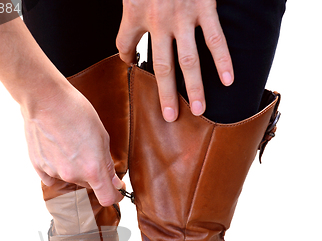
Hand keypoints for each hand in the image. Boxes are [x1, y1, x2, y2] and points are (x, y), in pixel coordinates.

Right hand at [21, 83, 124, 206]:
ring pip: (70, 177)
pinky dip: (56, 165)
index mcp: (92, 170)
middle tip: (89, 150)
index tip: (116, 189)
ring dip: (73, 166)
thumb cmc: (76, 111)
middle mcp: (72, 175)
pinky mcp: (38, 166)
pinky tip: (55, 147)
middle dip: (92, 173)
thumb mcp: (102, 136)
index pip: (107, 198)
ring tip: (70, 141)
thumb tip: (114, 182)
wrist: (44, 97)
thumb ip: (107, 164)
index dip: (115, 195)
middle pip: (88, 185)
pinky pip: (51, 174)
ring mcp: (53, 172)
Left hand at [116, 0, 233, 121]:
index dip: (127, 57)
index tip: (132, 66)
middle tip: (171, 117)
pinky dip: (223, 61)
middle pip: (162, 66)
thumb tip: (128, 43)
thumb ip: (131, 13)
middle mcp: (159, 19)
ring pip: (189, 60)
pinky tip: (228, 80)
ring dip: (195, 88)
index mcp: (136, 12)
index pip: (125, 43)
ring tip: (199, 110)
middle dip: (167, 94)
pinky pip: (215, 39)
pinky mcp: (204, 6)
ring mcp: (184, 15)